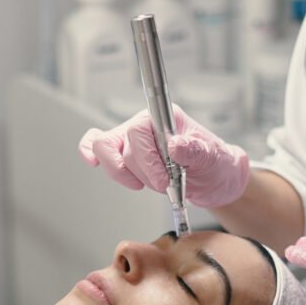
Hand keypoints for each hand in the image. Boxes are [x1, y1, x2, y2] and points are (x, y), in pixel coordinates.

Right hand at [78, 105, 250, 208]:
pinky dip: (90, 153)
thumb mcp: (213, 158)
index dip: (146, 159)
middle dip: (143, 173)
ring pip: (106, 150)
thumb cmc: (214, 163)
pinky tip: (93, 163)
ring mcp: (132, 140)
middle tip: (165, 186)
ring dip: (125, 175)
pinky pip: (96, 146)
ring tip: (150, 184)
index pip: (138, 130)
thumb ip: (195, 151)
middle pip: (121, 145)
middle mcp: (145, 125)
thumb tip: (175, 146)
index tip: (163, 181)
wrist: (214, 178)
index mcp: (165, 118)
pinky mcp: (125, 155)